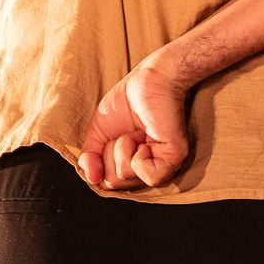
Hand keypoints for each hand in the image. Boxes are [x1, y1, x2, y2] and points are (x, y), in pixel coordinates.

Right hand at [78, 55, 190, 190]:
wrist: (148, 81)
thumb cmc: (125, 103)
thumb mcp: (98, 132)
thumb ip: (90, 158)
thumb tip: (92, 179)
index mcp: (128, 166)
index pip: (104, 182)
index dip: (101, 158)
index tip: (114, 137)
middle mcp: (145, 169)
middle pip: (112, 181)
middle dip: (110, 151)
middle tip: (127, 132)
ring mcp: (160, 165)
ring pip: (125, 175)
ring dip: (123, 146)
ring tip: (137, 130)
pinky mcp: (173, 158)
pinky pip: (148, 175)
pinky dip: (139, 155)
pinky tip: (147, 137)